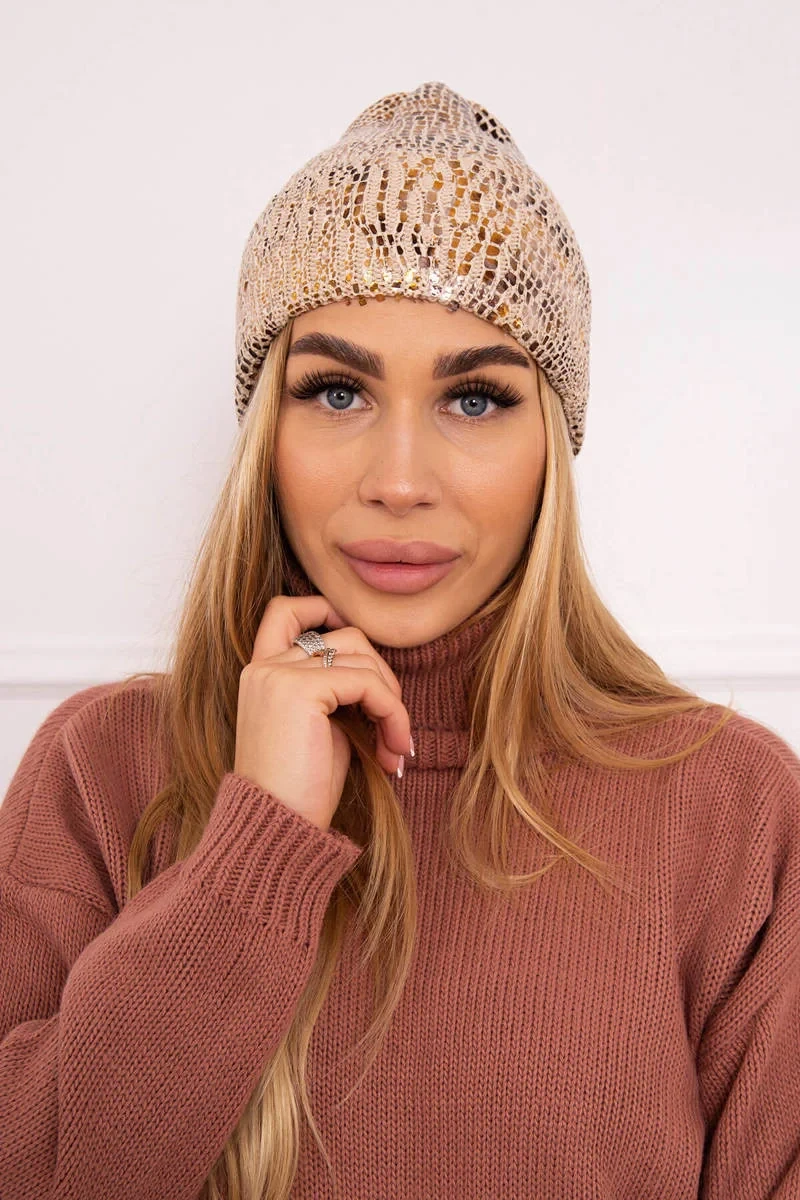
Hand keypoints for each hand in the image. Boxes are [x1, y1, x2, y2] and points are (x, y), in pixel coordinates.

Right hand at [233, 595, 411, 830]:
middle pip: (346, 635)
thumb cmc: (300, 793)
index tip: (364, 653)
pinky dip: (393, 714)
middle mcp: (264, 667)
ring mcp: (279, 675)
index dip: (325, 609)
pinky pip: (369, 684)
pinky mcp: (301, 690)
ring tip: (395, 746)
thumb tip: (380, 675)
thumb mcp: (321, 730)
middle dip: (383, 677)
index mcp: (261, 675)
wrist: (274, 831)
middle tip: (392, 728)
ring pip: (364, 658)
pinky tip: (394, 751)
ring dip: (393, 703)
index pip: (284, 611)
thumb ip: (337, 692)